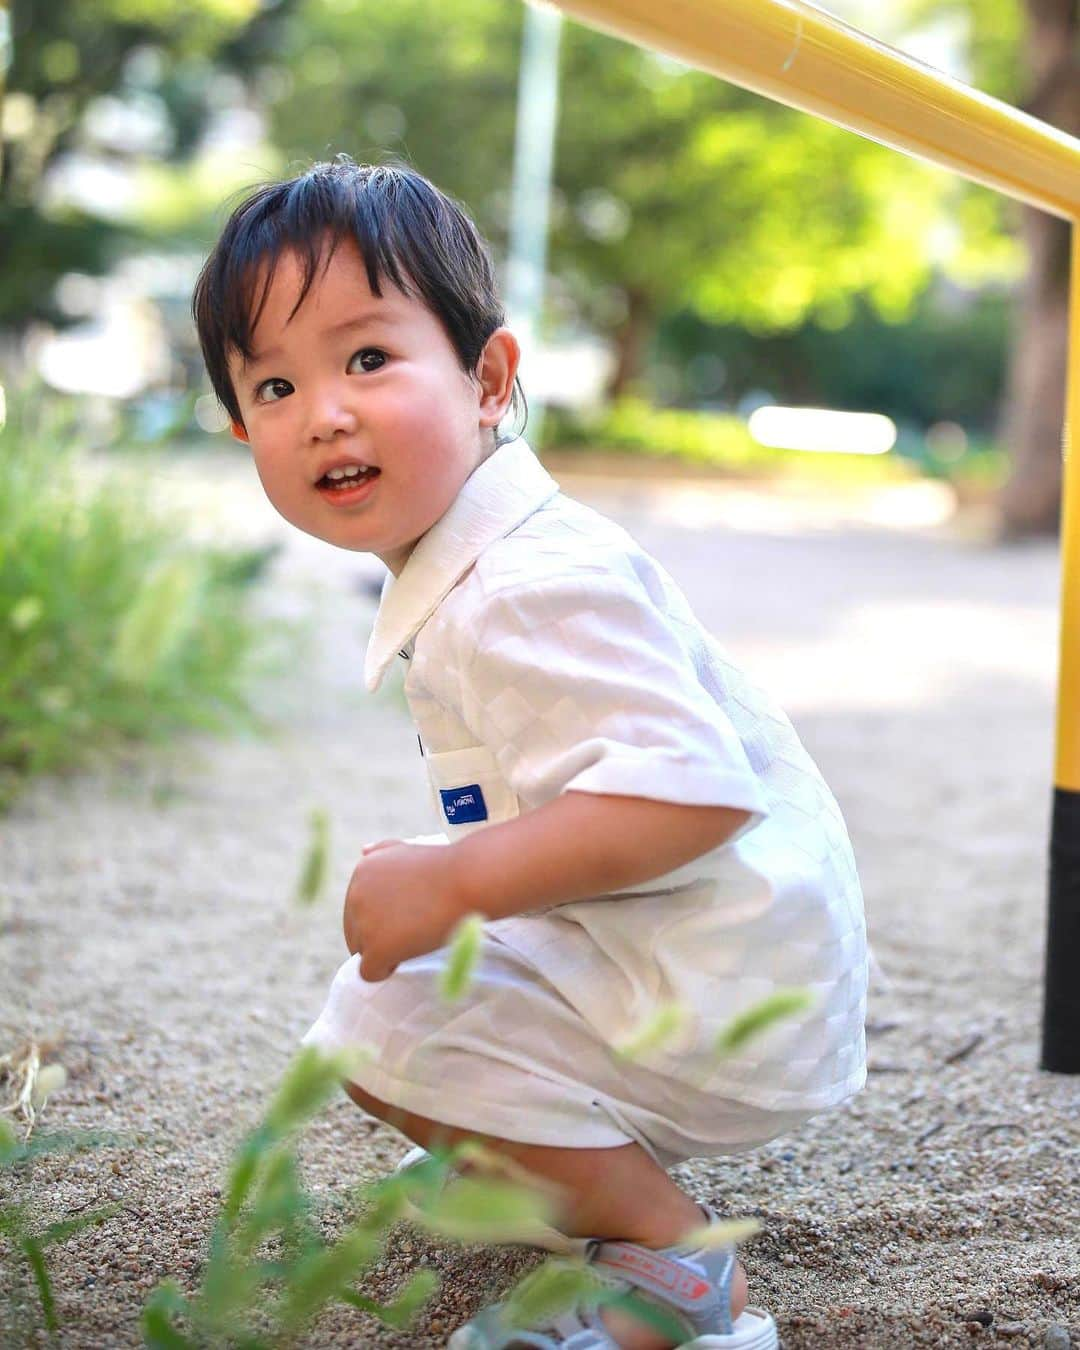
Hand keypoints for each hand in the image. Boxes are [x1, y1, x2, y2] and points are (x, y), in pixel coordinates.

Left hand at [344, 838, 465, 981]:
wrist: (468, 881)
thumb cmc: (446, 867)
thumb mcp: (408, 849)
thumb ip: (383, 851)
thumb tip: (363, 850)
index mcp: (361, 871)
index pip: (358, 908)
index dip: (384, 917)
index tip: (411, 912)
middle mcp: (355, 894)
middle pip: (356, 932)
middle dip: (382, 935)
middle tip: (416, 928)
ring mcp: (364, 922)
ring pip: (362, 952)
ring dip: (386, 951)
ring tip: (415, 938)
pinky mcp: (377, 947)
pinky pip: (369, 973)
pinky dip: (386, 971)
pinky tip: (406, 957)